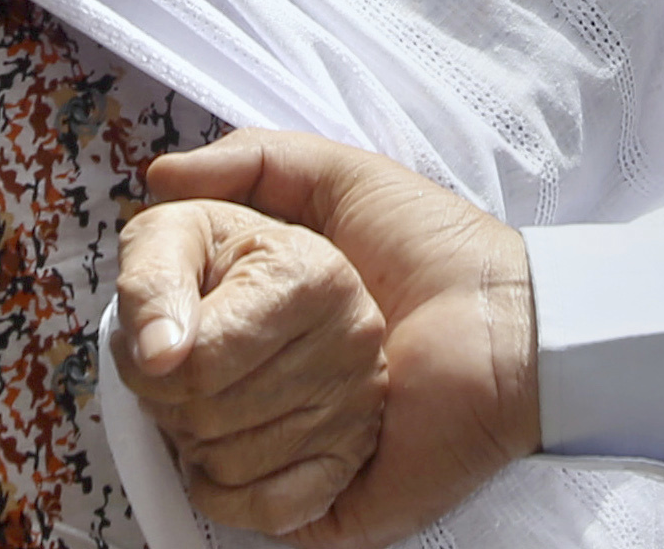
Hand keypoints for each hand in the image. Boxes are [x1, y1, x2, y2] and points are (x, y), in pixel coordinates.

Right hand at [140, 129, 538, 545]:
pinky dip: (281, 473)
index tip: (171, 318)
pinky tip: (345, 437)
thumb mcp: (341, 176)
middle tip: (312, 322)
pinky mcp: (306, 503)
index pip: (151, 315)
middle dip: (225, 352)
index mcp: (239, 304)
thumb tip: (159, 176)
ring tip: (354, 373)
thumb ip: (250, 160)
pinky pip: (242, 502)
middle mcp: (240, 378)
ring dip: (272, 405)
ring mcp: (268, 444)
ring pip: (199, 444)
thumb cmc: (434, 247)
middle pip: (166, 387)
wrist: (512, 334)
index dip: (151, 307)